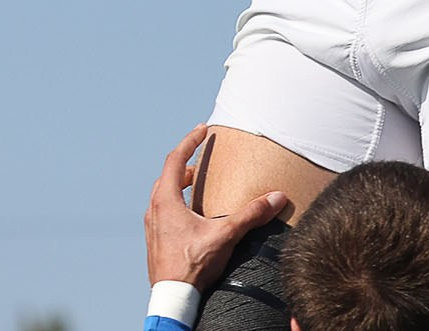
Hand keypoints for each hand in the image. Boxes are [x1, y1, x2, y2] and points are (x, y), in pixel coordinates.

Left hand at [146, 125, 288, 293]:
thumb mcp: (224, 235)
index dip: (190, 141)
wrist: (173, 299)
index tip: (202, 130)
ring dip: (180, 185)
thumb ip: (250, 214)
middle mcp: (154, 210)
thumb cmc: (192, 266)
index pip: (175, 160)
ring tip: (198, 185)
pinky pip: (164, 212)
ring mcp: (152, 227)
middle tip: (202, 159)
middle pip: (168, 176)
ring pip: (164, 195)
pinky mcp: (156, 241)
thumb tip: (276, 198)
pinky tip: (192, 215)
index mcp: (166, 201)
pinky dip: (177, 203)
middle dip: (186, 164)